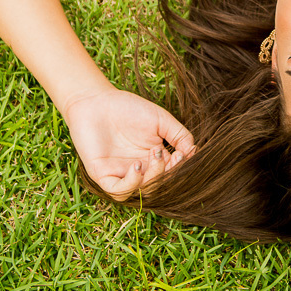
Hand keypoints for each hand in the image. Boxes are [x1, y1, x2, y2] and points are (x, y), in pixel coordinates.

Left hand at [61, 86, 195, 201]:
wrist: (96, 100)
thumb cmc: (128, 108)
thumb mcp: (161, 120)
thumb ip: (180, 135)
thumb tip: (194, 152)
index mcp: (154, 159)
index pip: (172, 173)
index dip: (181, 169)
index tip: (184, 153)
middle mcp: (140, 170)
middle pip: (160, 185)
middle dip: (170, 173)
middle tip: (174, 155)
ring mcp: (121, 174)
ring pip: (142, 191)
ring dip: (153, 178)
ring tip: (154, 155)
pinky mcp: (103, 175)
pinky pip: (118, 190)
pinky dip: (131, 183)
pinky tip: (137, 166)